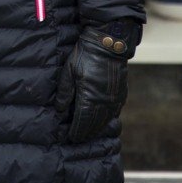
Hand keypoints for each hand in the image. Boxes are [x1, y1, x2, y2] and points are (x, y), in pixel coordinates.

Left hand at [55, 22, 139, 143]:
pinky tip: (103, 120)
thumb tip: (60, 110)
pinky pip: (115, 112)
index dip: (76, 132)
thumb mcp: (69, 72)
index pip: (82, 122)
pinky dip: (107, 119)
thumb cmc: (85, 55)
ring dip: (97, 129)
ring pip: (106, 120)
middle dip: (86, 133)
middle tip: (78, 139)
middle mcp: (104, 102)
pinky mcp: (121, 93)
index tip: (70, 138)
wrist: (108, 43)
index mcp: (89, 98)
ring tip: (89, 134)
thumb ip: (65, 92)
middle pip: (94, 125)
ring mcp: (114, 99)